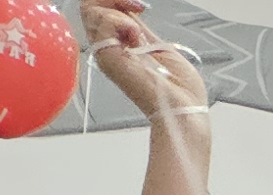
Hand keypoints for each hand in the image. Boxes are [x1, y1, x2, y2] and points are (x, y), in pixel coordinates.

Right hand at [80, 1, 207, 121]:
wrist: (183, 106)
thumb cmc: (178, 87)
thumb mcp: (155, 44)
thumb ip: (137, 26)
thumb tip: (127, 8)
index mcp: (117, 44)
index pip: (98, 11)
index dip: (116, 2)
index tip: (139, 7)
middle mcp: (107, 47)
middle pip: (89, 7)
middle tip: (136, 7)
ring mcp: (104, 52)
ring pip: (91, 11)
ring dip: (119, 11)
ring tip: (138, 31)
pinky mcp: (106, 56)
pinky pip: (102, 22)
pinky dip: (121, 21)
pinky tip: (136, 36)